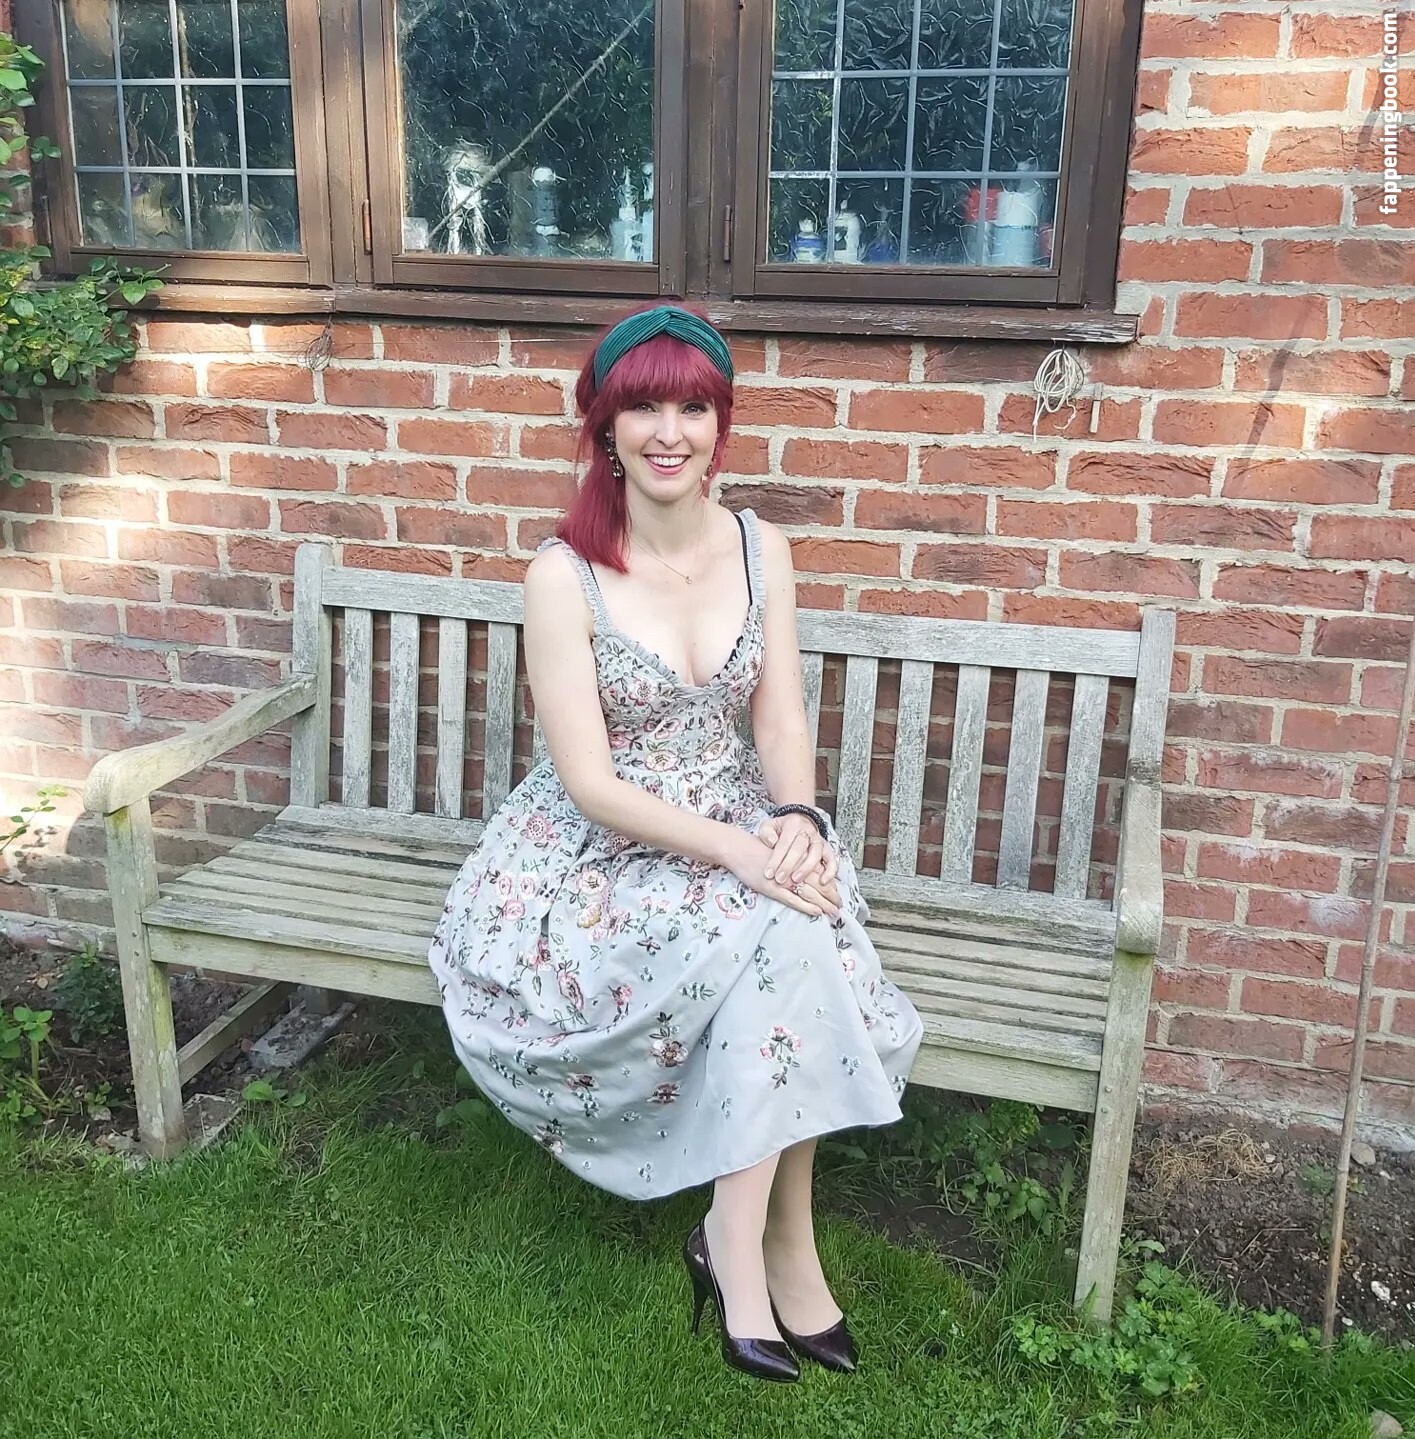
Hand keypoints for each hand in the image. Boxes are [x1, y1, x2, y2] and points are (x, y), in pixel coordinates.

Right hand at [719, 826, 841, 918]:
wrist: (738, 847)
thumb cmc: (756, 849)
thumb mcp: (777, 852)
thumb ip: (791, 861)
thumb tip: (802, 871)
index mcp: (796, 859)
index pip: (819, 874)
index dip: (830, 886)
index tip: (838, 896)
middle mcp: (793, 869)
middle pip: (819, 884)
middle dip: (831, 897)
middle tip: (840, 908)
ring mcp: (783, 880)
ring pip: (810, 893)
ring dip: (824, 904)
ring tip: (834, 913)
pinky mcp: (772, 888)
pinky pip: (793, 899)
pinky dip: (806, 906)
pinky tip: (817, 911)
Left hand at [757, 812, 838, 893]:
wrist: (800, 821)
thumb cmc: (782, 828)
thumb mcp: (770, 825)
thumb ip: (766, 833)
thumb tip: (771, 842)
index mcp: (792, 825)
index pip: (784, 843)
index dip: (776, 859)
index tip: (769, 873)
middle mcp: (808, 832)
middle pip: (799, 848)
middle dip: (789, 865)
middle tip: (780, 879)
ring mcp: (819, 841)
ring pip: (816, 854)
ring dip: (806, 868)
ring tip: (796, 880)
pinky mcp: (827, 850)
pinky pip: (832, 860)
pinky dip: (829, 871)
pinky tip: (822, 882)